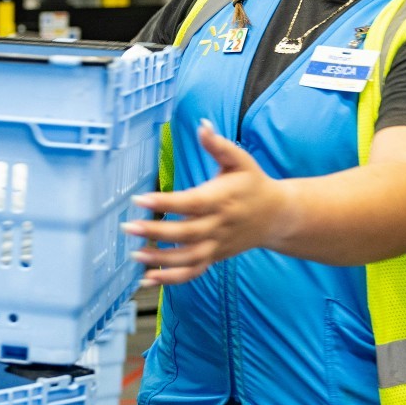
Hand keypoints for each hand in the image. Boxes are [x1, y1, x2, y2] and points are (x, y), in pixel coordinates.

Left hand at [123, 121, 293, 286]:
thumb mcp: (240, 160)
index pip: (190, 203)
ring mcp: (217, 245)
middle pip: (185, 233)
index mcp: (221, 200)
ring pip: (187, 258)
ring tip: (134, 255)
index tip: (139, 199)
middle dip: (155, 231)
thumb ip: (218, 145)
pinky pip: (193, 272)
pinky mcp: (215, 257)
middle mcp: (218, 225)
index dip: (164, 202)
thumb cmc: (253, 184)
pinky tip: (147, 279)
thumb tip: (202, 125)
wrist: (278, 216)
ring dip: (160, 259)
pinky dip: (171, 279)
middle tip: (127, 227)